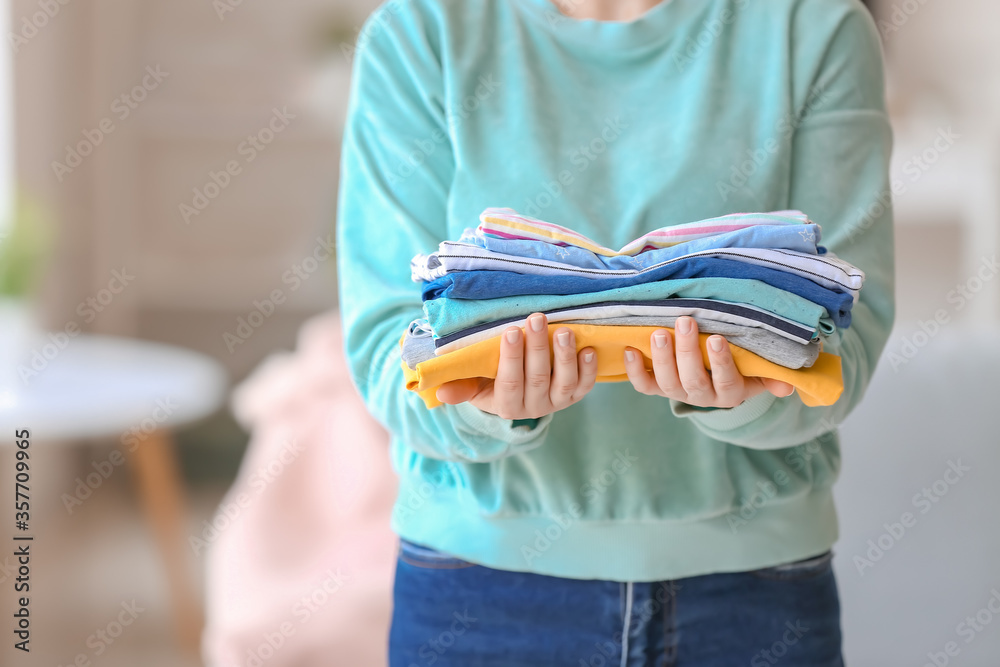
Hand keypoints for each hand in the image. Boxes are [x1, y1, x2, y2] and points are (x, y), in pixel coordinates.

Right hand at [435, 313, 597, 418]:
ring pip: (564, 382)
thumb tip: (440, 391)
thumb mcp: (473, 386)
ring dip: (565, 356)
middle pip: (537, 378)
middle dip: (537, 347)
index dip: (511, 358)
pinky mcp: (574, 396)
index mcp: (506, 405)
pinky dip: (589, 369)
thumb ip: (460, 387)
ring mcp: (556, 402)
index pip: (509, 382)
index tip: (510, 331)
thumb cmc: (490, 382)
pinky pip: (584, 386)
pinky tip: (588, 349)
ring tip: (564, 331)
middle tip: (537, 318)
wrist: (518, 396)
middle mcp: (534, 407)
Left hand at [623, 316, 794, 408]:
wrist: (718, 377)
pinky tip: (630, 349)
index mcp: (731, 393)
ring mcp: (678, 392)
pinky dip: (634, 370)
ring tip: (659, 332)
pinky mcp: (658, 387)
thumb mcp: (760, 370)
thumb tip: (788, 387)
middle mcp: (703, 396)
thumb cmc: (744, 365)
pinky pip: (644, 385)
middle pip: (692, 380)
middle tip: (685, 321)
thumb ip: (772, 376)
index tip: (716, 338)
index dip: (721, 362)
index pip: (726, 381)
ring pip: (667, 382)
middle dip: (687, 351)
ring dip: (661, 357)